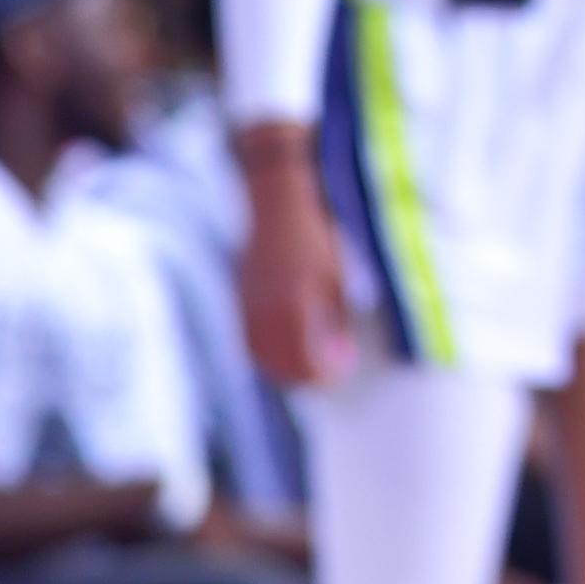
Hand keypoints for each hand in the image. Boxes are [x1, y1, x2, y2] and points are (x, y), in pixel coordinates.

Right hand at [234, 143, 353, 388]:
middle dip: (309, 374)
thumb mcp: (335, 277)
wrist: (275, 209)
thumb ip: (335, 319)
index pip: (306, 363)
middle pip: (282, 368)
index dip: (327, 373)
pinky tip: (288, 343)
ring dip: (286, 366)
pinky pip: (250, 342)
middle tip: (332, 365)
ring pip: (262, 359)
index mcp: (294, 311)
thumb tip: (340, 351)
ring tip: (313, 357)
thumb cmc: (313, 238)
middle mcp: (266, 317)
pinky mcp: (240, 304)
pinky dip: (268, 352)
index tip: (344, 365)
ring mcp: (248, 312)